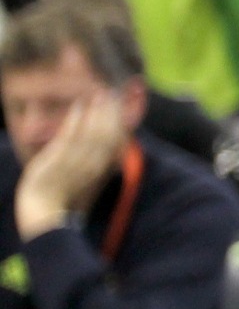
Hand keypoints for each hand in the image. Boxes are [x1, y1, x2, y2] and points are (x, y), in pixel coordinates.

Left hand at [17, 92, 125, 241]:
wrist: (45, 214)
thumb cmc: (67, 201)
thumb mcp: (92, 183)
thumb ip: (104, 167)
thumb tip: (118, 152)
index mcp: (104, 169)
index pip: (119, 141)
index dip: (123, 122)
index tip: (124, 105)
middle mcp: (94, 164)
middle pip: (109, 133)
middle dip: (112, 113)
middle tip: (113, 93)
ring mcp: (76, 161)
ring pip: (93, 132)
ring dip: (97, 112)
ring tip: (99, 95)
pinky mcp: (58, 160)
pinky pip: (70, 136)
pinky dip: (76, 120)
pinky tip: (79, 106)